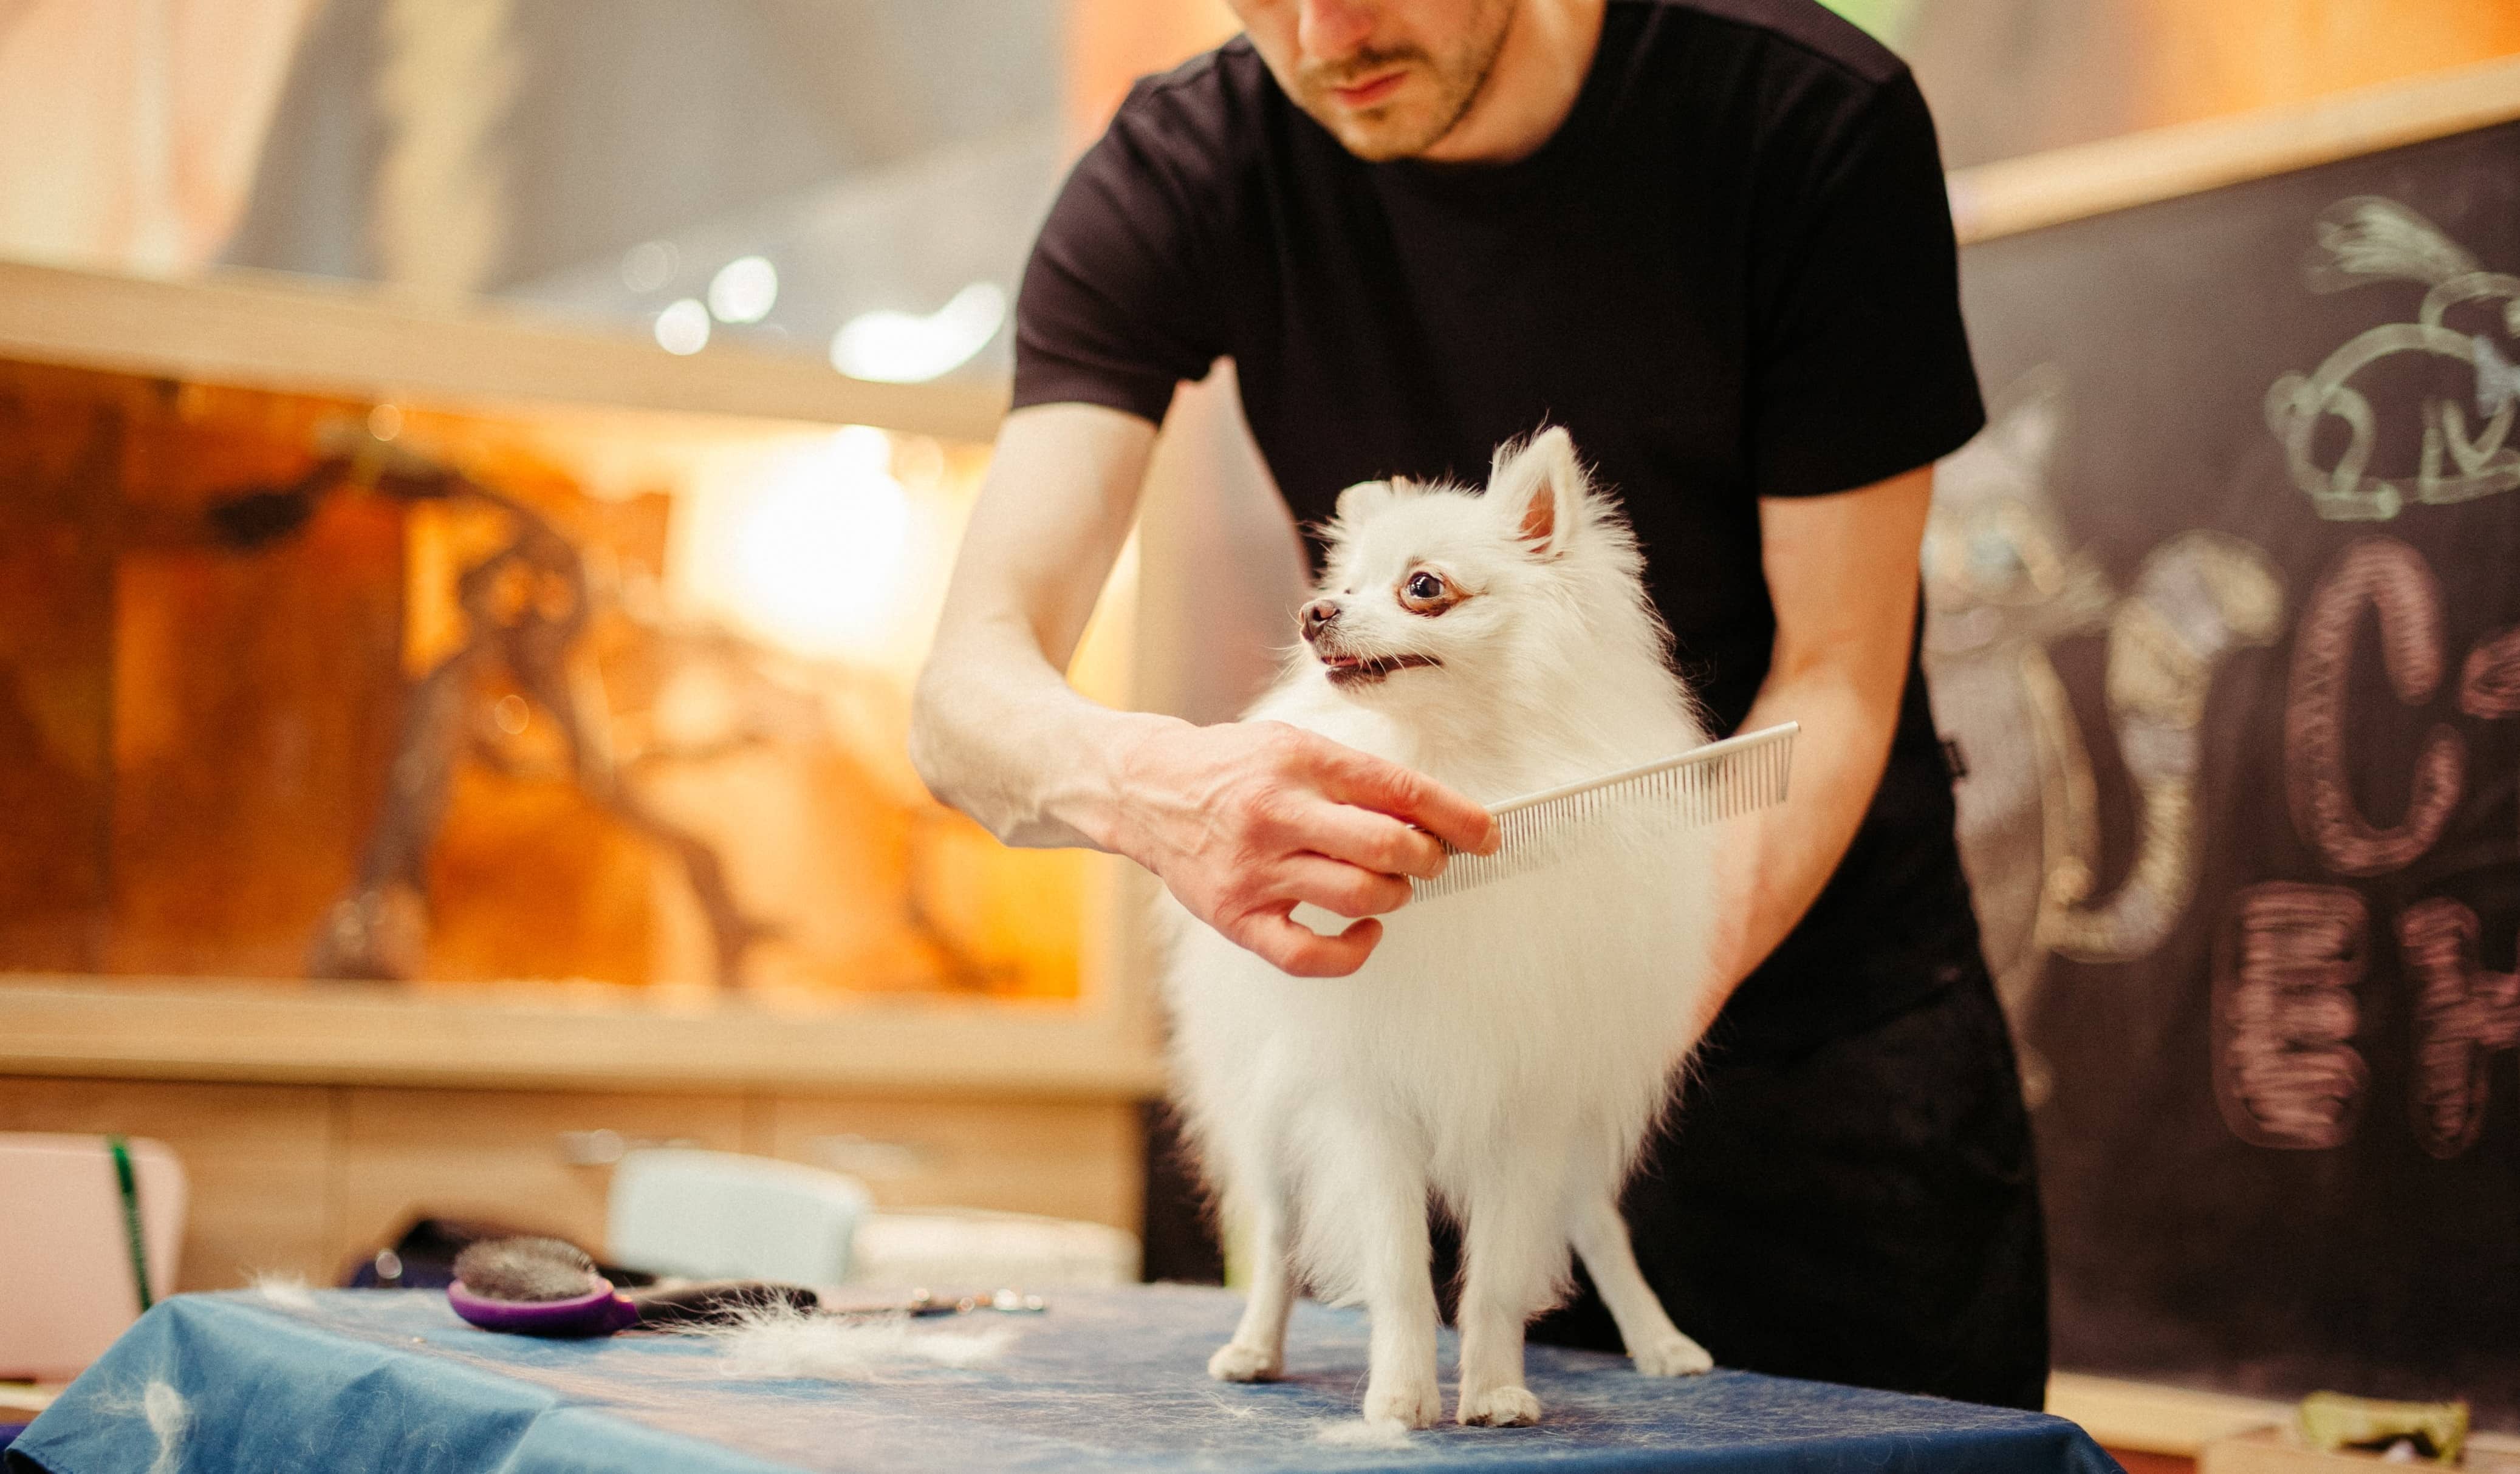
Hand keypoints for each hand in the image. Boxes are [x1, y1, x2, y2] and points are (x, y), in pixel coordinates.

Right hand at [1109, 719, 1498, 976]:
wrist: (1146, 790)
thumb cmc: (1232, 769)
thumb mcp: (1293, 746)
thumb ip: (1356, 778)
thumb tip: (1433, 815)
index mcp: (1298, 760)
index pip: (1398, 789)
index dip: (1456, 816)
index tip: (1486, 833)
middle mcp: (1276, 813)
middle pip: (1386, 847)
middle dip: (1428, 858)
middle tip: (1430, 859)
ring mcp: (1254, 869)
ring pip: (1359, 897)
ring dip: (1395, 896)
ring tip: (1390, 884)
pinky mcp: (1236, 917)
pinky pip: (1310, 955)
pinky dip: (1353, 951)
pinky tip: (1365, 932)